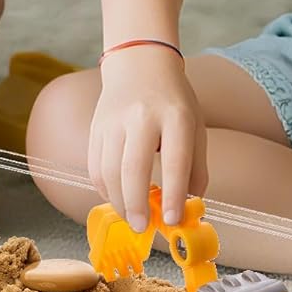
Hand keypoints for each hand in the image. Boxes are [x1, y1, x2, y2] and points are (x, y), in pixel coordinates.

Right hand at [89, 47, 207, 228]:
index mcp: (175, 116)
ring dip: (119, 202)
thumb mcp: (195, 127)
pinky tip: (118, 198)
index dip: (173, 193)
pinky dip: (105, 189)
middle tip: (142, 227)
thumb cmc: (173, 101)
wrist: (139, 64)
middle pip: (132, 169)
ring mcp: (113, 121)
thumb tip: (190, 206)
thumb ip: (196, 168)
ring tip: (132, 217)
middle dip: (136, 205)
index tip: (171, 219)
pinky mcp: (96, 128)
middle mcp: (141, 117)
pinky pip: (95, 167)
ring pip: (108, 171)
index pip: (175, 161)